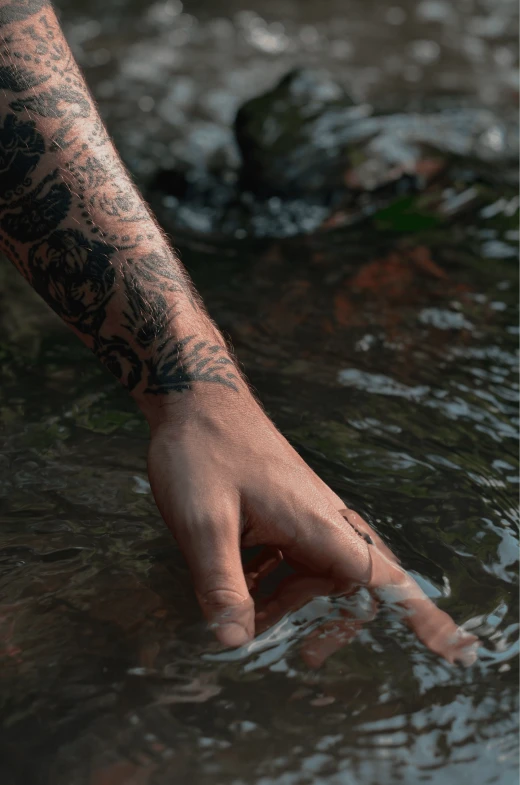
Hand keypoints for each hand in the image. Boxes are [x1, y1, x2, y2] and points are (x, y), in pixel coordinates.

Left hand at [146, 389, 478, 663]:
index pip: (383, 578)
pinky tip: (236, 582)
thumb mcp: (204, 522)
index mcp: (317, 524)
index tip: (455, 650)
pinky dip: (271, 580)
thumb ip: (222, 584)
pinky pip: (291, 556)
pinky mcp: (280, 508)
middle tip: (303, 656)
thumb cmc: (204, 451)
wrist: (197, 394)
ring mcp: (300, 512)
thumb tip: (235, 643)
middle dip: (332, 623)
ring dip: (290, 604)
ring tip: (250, 624)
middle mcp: (319, 520)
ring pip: (315, 573)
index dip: (421, 617)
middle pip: (350, 584)